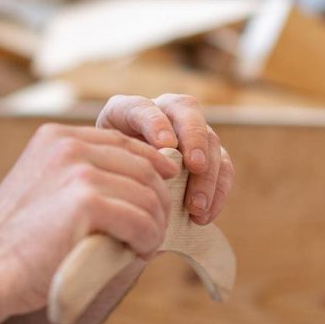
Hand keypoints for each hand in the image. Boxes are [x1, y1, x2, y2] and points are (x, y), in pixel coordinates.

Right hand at [0, 123, 181, 316]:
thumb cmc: (16, 241)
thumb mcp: (44, 189)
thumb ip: (78, 177)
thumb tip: (139, 183)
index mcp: (56, 137)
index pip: (123, 142)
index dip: (151, 166)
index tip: (160, 193)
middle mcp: (67, 145)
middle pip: (143, 167)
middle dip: (156, 202)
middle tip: (149, 233)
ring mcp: (77, 172)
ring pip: (147, 196)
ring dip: (153, 226)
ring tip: (140, 247)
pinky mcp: (86, 203)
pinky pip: (142, 221)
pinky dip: (146, 241)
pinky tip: (134, 254)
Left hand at [95, 94, 233, 225]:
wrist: (118, 189)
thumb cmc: (105, 178)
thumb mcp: (101, 168)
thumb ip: (118, 165)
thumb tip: (145, 178)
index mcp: (127, 110)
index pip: (142, 107)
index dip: (155, 123)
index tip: (165, 145)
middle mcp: (163, 113)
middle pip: (187, 114)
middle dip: (194, 139)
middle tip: (195, 166)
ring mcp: (189, 131)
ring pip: (210, 142)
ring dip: (207, 176)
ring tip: (196, 207)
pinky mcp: (208, 153)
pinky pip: (223, 167)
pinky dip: (218, 192)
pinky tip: (204, 215)